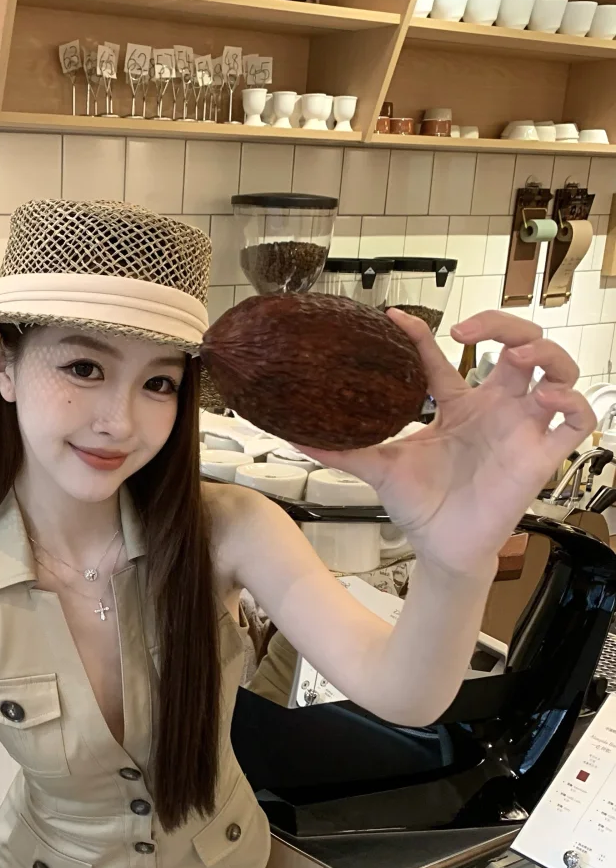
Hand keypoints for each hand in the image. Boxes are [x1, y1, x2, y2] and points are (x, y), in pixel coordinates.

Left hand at [302, 309, 596, 576]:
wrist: (440, 548)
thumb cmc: (420, 506)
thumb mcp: (378, 467)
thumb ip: (340, 448)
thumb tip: (291, 434)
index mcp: (456, 405)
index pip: (445, 357)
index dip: (423, 334)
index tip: (394, 318)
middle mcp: (494, 408)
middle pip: (519, 345)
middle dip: (506, 325)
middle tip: (473, 333)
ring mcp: (520, 428)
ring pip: (557, 370)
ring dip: (545, 354)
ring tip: (517, 361)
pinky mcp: (540, 454)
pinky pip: (576, 420)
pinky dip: (571, 402)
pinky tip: (545, 400)